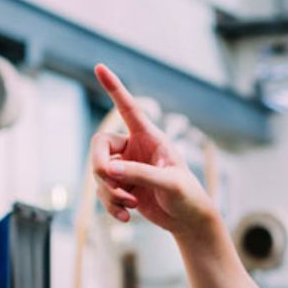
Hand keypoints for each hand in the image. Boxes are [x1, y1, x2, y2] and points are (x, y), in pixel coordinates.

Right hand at [89, 64, 217, 238]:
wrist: (188, 220)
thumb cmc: (187, 195)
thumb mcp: (169, 183)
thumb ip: (140, 174)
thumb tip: (109, 170)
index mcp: (150, 137)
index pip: (129, 108)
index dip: (114, 88)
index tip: (100, 66)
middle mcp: (134, 148)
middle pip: (99, 146)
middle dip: (99, 166)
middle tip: (109, 181)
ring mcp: (126, 168)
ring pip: (99, 174)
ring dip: (109, 192)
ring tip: (130, 206)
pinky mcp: (122, 187)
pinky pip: (103, 192)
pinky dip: (111, 206)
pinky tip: (126, 218)